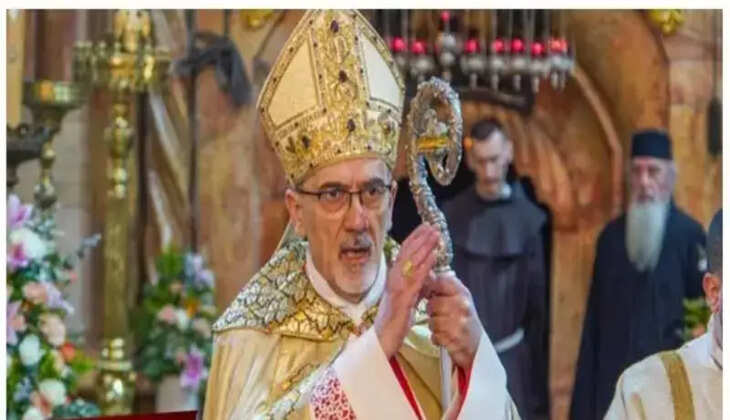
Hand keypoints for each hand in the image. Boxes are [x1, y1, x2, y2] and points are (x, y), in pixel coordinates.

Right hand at [374, 223, 439, 357]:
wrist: (382, 341)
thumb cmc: (393, 321)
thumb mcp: (406, 299)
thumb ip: (414, 285)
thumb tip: (425, 273)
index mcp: (394, 278)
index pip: (404, 253)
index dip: (414, 239)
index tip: (425, 228)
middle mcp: (394, 279)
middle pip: (407, 253)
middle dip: (420, 238)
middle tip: (432, 226)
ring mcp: (397, 288)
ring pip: (411, 263)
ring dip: (424, 247)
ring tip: (435, 236)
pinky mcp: (403, 300)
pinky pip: (415, 280)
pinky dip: (425, 267)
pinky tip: (433, 257)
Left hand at [424, 272, 481, 369]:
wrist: (476, 344)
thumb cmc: (463, 318)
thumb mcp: (457, 298)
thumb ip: (443, 286)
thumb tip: (426, 273)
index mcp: (462, 292)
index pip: (440, 281)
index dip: (430, 287)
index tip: (430, 293)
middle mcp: (463, 306)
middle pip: (432, 303)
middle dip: (432, 310)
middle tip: (440, 314)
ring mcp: (460, 323)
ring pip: (432, 321)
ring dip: (434, 326)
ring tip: (444, 326)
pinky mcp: (455, 339)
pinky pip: (435, 336)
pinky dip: (437, 338)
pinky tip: (446, 336)